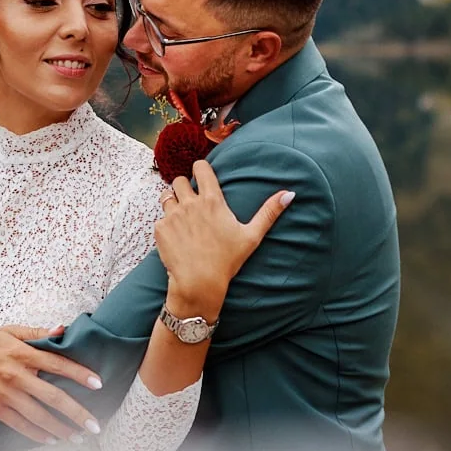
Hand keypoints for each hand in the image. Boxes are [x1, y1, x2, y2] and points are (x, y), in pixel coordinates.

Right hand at [0, 323, 103, 446]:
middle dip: (77, 413)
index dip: (79, 374)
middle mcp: (16, 375)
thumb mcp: (9, 331)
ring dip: (61, 429)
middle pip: (53, 396)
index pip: (58, 363)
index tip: (98, 383)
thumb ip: (37, 332)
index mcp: (22, 353)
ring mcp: (5, 394)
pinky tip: (52, 440)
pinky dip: (37, 435)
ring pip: (39, 416)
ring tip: (78, 437)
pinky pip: (20, 425)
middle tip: (95, 425)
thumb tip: (62, 329)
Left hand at [155, 160, 294, 316]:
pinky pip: (160, 218)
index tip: (202, 175)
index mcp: (212, 200)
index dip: (200, 168)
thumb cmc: (227, 261)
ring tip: (183, 220)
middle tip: (192, 203)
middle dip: (184, 187)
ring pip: (167, 196)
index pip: (200, 167)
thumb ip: (269, 212)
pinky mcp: (160, 228)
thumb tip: (290, 194)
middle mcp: (190, 203)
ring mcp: (173, 215)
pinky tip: (176, 238)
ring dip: (173, 203)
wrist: (198, 283)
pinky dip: (166, 225)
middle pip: (179, 180)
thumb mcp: (252, 236)